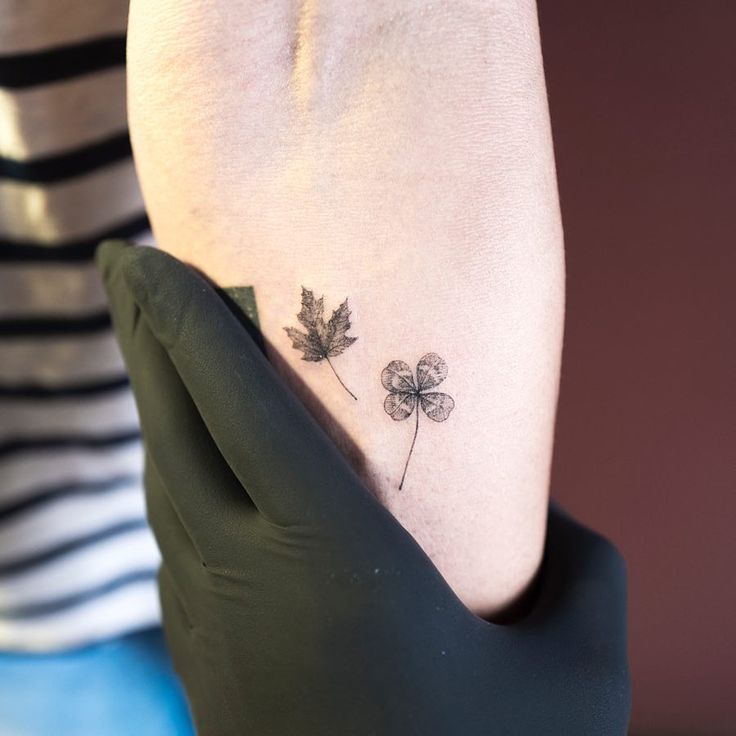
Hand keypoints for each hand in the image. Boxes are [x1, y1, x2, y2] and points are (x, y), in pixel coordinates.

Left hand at [98, 241, 628, 735]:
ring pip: (159, 476)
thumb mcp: (577, 674)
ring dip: (152, 397)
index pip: (233, 404)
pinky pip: (171, 525)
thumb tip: (546, 514)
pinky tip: (185, 444)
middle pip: (169, 425)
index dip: (183, 318)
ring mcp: (206, 618)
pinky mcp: (201, 650)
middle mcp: (241, 577)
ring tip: (153, 336)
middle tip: (123, 265)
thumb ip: (580, 567)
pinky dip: (170, 461)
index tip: (144, 254)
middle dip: (141, 334)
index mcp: (325, 559)